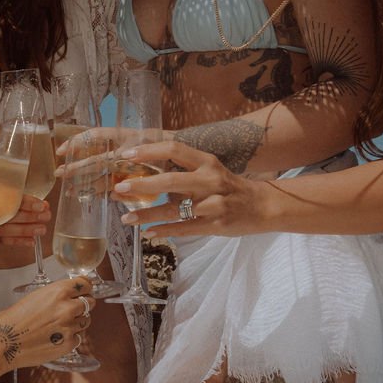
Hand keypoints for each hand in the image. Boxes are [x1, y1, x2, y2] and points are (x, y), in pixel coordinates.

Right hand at [0, 190, 49, 246]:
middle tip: (46, 216)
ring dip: (26, 230)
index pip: (8, 199)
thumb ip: (4, 191)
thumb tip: (37, 202)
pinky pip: (1, 241)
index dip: (27, 202)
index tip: (41, 204)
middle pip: (9, 215)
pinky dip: (16, 241)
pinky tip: (30, 242)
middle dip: (30, 217)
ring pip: (6, 229)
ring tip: (42, 229)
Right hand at [0, 275, 94, 372]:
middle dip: (83, 305)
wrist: (3, 343)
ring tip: (60, 325)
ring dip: (77, 322)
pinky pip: (78, 338)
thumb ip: (55, 295)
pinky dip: (70, 338)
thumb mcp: (35, 297)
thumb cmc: (12, 320)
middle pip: (90, 302)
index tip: (84, 290)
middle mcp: (67, 308)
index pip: (86, 284)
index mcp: (58, 292)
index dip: (85, 288)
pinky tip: (55, 337)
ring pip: (86, 321)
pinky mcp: (68, 344)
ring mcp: (70, 327)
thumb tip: (68, 297)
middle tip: (72, 310)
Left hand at [111, 139, 270, 236]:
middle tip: (119, 188)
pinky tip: (148, 232)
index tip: (126, 154)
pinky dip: (164, 231)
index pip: (174, 149)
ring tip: (126, 219)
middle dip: (142, 185)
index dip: (149, 151)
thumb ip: (183, 169)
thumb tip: (144, 171)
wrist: (262, 205)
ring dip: (147, 214)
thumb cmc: (228, 186)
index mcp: (207, 162)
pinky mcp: (216, 225)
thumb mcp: (209, 169)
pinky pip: (184, 228)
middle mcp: (210, 180)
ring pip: (174, 210)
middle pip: (171, 181)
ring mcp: (214, 204)